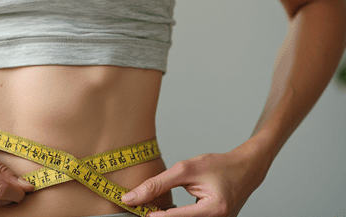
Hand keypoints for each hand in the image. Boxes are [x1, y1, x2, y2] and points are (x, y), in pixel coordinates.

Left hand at [120, 146, 269, 216]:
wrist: (245, 168)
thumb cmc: (219, 166)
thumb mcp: (185, 170)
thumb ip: (158, 184)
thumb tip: (133, 197)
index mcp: (214, 210)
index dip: (153, 214)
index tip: (136, 208)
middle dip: (160, 216)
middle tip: (142, 207)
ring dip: (167, 216)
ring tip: (151, 207)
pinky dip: (176, 216)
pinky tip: (164, 211)